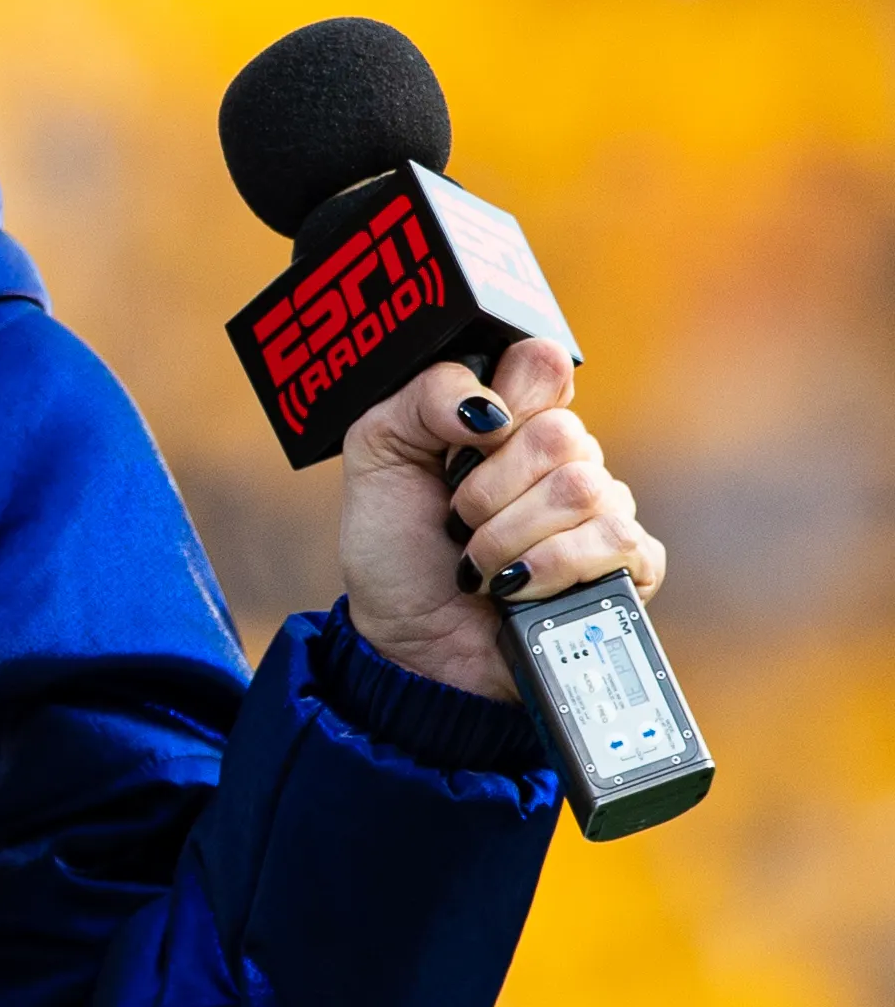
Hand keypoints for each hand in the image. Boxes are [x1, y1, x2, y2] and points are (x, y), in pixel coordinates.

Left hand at [339, 338, 665, 702]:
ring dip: (508, 537)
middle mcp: (566, 456)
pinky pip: (617, 541)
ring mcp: (602, 508)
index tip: (463, 441)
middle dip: (487, 490)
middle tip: (458, 522)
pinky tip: (519, 590)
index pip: (541, 363)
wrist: (409, 643)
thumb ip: (424, 397)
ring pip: (582, 488)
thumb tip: (489, 403)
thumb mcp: (379, 453)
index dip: (503, 400)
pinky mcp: (628, 564)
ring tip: (480, 566)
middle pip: (560, 433)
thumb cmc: (397, 548)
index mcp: (513, 417)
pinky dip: (550, 569)